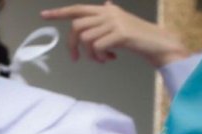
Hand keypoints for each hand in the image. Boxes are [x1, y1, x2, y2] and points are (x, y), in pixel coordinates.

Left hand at [41, 1, 189, 66]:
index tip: (44, 15)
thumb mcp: (122, 22)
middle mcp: (108, 13)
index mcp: (106, 10)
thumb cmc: (138, 36)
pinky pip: (97, 47)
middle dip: (72, 45)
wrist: (158, 43)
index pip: (78, 9)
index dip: (60, 12)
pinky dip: (99, 58)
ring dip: (90, 55)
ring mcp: (114, 23)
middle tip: (76, 58)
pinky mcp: (120, 34)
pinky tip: (109, 59)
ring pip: (86, 39)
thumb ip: (111, 14)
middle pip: (76, 27)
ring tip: (101, 59)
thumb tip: (107, 2)